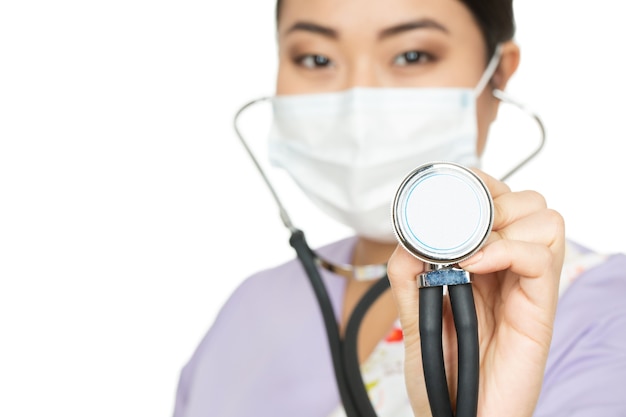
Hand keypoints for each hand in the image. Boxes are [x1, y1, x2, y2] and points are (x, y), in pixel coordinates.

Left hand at [387, 169, 564, 416]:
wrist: (456, 416)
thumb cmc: (442, 372)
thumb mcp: (413, 315)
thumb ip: (408, 274)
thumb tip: (407, 237)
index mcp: (485, 264)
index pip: (501, 200)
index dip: (479, 186)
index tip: (449, 194)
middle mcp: (511, 270)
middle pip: (529, 202)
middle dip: (491, 202)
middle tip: (459, 230)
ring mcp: (527, 288)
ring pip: (546, 220)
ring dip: (503, 223)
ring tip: (468, 251)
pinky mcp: (538, 311)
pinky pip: (541, 258)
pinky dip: (506, 249)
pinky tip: (475, 265)